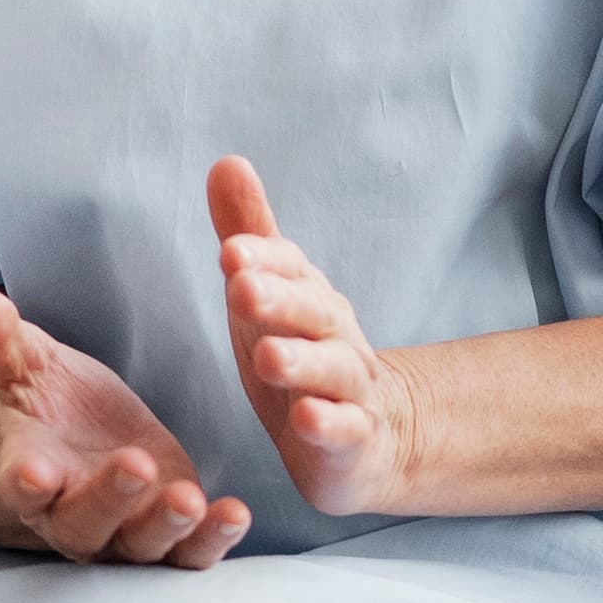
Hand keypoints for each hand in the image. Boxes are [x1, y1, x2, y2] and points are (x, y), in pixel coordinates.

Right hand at [0, 284, 247, 564]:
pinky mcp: (172, 541)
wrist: (95, 440)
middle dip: (109, 497)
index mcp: (30, 474)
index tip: (33, 473)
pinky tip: (235, 514)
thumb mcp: (32, 366)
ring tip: (189, 498)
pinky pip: (190, 554)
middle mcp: (72, 519)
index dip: (27, 482)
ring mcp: (123, 538)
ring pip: (141, 545)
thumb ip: (3, 341)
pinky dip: (213, 540)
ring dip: (166, 524)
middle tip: (133, 464)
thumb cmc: (56, 404)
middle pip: (85, 522)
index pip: (21, 486)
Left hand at [211, 152, 418, 517]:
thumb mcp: (270, 295)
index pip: (289, 269)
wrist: (375, 433)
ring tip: (267, 355)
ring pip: (329, 371)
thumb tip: (226, 161)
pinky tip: (306, 419)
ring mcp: (349, 390)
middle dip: (278, 299)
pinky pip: (345, 431)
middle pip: (313, 312)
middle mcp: (334, 336)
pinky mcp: (354, 441)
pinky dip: (327, 424)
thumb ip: (250, 234)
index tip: (232, 250)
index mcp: (308, 298)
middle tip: (241, 287)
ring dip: (300, 361)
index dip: (264, 259)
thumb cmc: (304, 354)